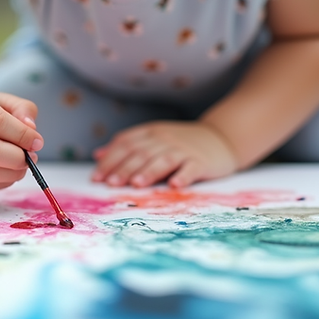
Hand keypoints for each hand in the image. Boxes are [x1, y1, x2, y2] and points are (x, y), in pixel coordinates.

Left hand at [91, 121, 237, 187]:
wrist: (221, 138)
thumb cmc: (180, 143)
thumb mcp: (152, 139)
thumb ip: (126, 146)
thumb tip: (98, 155)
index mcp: (150, 133)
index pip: (125, 144)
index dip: (110, 160)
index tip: (97, 177)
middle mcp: (165, 139)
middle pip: (141, 153)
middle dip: (125, 168)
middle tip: (112, 183)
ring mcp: (183, 150)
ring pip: (163, 160)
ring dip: (149, 172)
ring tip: (137, 184)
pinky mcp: (201, 162)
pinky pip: (191, 168)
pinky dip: (183, 176)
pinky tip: (175, 185)